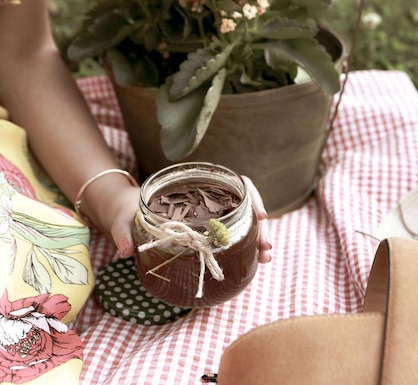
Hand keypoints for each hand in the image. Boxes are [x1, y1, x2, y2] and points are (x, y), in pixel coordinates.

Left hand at [108, 176, 272, 262]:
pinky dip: (248, 245)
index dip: (252, 197)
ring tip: (266, 258)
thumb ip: (124, 231)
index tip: (261, 215)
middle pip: (246, 206)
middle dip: (260, 227)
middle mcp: (209, 197)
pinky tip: (256, 260)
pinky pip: (236, 233)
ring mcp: (213, 214)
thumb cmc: (128, 210)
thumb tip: (125, 251)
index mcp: (195, 185)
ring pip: (245, 221)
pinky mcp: (211, 229)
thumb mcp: (125, 218)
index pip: (236, 183)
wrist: (126, 213)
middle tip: (266, 248)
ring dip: (259, 238)